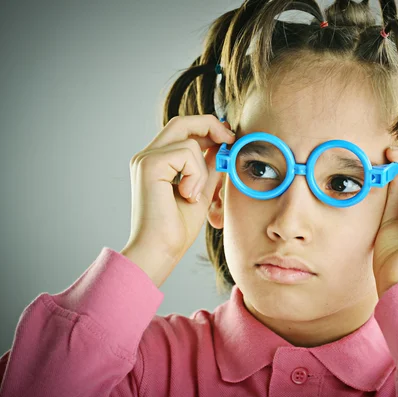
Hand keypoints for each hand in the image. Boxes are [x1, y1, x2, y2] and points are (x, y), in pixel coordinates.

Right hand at [121, 115, 234, 286]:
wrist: (160, 251)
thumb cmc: (176, 229)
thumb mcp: (199, 192)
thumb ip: (206, 169)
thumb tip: (220, 147)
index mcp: (156, 162)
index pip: (181, 129)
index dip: (207, 127)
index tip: (228, 137)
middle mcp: (147, 156)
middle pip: (181, 122)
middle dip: (210, 126)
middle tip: (230, 139)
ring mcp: (145, 159)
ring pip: (189, 140)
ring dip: (202, 168)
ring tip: (193, 194)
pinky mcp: (149, 165)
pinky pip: (186, 153)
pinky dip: (195, 174)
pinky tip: (186, 195)